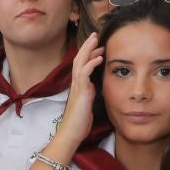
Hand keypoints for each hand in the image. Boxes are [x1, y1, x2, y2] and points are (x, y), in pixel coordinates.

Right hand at [49, 32, 103, 157]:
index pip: (82, 65)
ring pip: (80, 62)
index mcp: (78, 86)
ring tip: (96, 39)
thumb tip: (93, 86)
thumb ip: (89, 93)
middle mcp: (76, 84)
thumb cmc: (78, 123)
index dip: (89, 54)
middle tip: (95, 35)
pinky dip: (91, 63)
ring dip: (88, 50)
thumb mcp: (86, 104)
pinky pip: (84, 74)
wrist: (71, 134)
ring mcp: (77, 87)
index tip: (98, 47)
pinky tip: (98, 57)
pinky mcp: (80, 92)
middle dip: (87, 46)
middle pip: (79, 59)